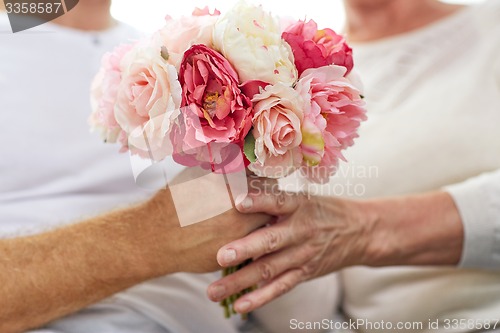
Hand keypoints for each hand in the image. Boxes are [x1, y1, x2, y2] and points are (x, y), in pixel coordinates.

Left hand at [206, 179, 373, 312]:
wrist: (359, 231)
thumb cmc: (321, 210)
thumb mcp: (302, 197)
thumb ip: (272, 198)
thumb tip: (234, 188)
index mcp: (298, 205)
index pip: (278, 201)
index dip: (259, 201)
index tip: (237, 202)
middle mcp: (300, 230)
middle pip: (270, 240)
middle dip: (244, 249)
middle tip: (220, 256)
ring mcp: (303, 254)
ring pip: (269, 268)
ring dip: (240, 281)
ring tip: (214, 291)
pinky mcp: (305, 273)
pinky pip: (281, 287)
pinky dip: (260, 297)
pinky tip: (240, 305)